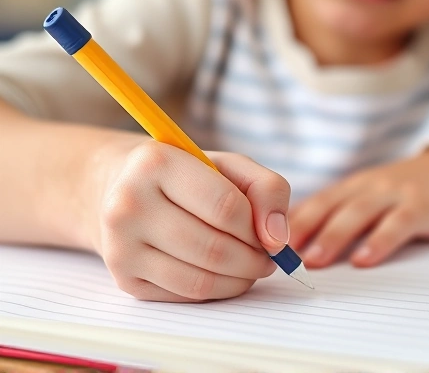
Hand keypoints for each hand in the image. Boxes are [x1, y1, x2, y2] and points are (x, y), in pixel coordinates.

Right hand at [86, 135, 290, 301]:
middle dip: (254, 259)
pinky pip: (186, 295)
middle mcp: (128, 204)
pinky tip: (223, 274)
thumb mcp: (230, 165)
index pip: (226, 207)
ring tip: (250, 265)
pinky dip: (217, 290)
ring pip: (201, 280)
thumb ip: (268, 189)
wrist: (122, 190)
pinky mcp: (124, 278)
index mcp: (155, 163)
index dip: (258, 227)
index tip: (268, 233)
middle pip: (215, 249)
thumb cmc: (185, 175)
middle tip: (266, 256)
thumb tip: (277, 239)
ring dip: (240, 279)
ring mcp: (120, 246)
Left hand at [289, 149, 428, 267]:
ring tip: (313, 260)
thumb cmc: (397, 195)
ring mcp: (391, 194)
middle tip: (277, 253)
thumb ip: (333, 215)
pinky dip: (379, 241)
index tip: (261, 243)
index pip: (310, 204)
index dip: (285, 223)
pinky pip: (397, 224)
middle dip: (300, 229)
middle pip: (326, 207)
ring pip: (356, 214)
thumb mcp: (362, 199)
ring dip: (332, 236)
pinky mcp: (419, 206)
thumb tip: (291, 237)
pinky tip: (364, 260)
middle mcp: (363, 188)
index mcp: (346, 189)